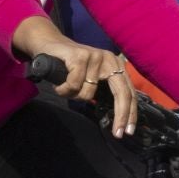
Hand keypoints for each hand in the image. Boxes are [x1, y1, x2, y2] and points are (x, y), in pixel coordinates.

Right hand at [12, 16, 135, 137]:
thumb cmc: (68, 64)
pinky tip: (58, 85)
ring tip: (65, 89)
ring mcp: (95, 57)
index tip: (128, 131)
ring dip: (73, 96)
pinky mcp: (80, 56)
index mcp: (115, 65)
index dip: (130, 113)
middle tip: (117, 134)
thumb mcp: (90, 76)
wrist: (48, 43)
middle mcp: (110, 60)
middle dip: (120, 116)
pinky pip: (73, 85)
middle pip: (121, 93)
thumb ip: (102, 89)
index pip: (129, 92)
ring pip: (88, 93)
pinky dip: (63, 89)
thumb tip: (116, 114)